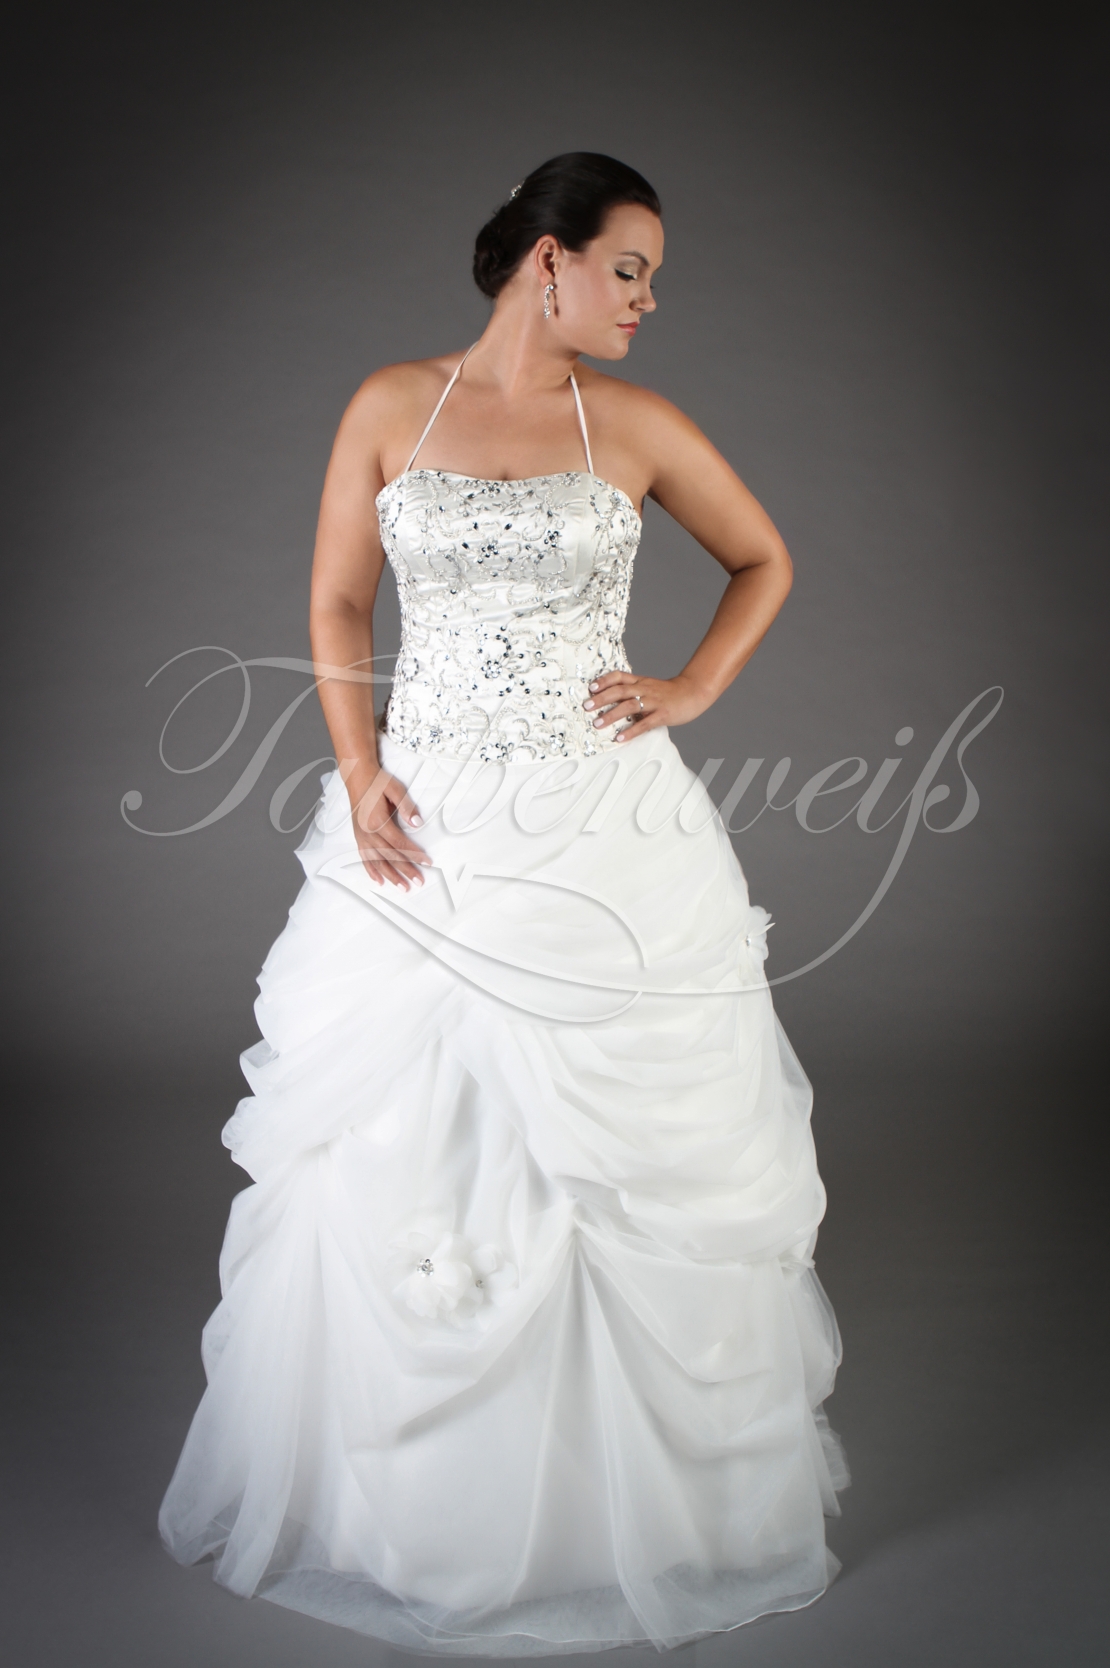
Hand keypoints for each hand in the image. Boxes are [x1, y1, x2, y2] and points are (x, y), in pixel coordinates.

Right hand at [349, 767, 430, 889]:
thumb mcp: (395, 789)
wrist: (357, 777)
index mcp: (377, 821)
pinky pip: (364, 858)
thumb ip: (406, 806)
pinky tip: (379, 881)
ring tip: (403, 887)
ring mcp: (361, 836)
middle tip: (418, 882)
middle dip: (405, 870)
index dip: (414, 854)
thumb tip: (417, 823)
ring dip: (390, 876)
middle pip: (389, 856)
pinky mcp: (358, 837)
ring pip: (377, 861)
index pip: (399, 843)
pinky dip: (371, 871)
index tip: (427, 862)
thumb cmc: (377, 782)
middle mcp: (367, 832)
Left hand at [582, 671, 709, 740]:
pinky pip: (644, 723)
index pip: (619, 677)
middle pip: (620, 691)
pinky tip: (620, 738)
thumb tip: (613, 706)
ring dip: (612, 715)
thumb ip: (633, 694)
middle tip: (587, 706)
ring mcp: (654, 702)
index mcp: (640, 682)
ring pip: (629, 706)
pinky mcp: (662, 714)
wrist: (694, 692)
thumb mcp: (649, 688)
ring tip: (598, 724)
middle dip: (602, 699)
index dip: (604, 681)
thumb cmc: (669, 693)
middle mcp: (645, 689)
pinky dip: (631, 731)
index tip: (591, 687)